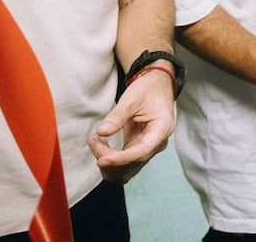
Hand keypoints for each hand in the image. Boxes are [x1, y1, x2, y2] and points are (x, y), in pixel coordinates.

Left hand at [87, 68, 175, 183]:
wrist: (156, 87)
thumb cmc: (148, 90)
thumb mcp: (132, 98)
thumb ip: (117, 116)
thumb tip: (102, 132)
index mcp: (162, 129)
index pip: (142, 152)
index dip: (121, 159)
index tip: (101, 160)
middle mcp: (157, 143)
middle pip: (133, 163)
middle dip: (110, 158)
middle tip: (93, 140)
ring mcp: (148, 148)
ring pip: (127, 169)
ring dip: (108, 162)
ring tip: (95, 142)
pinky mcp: (138, 149)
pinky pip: (124, 163)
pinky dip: (110, 159)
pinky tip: (100, 146)